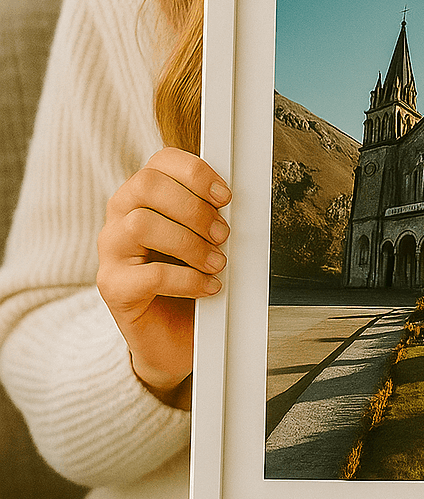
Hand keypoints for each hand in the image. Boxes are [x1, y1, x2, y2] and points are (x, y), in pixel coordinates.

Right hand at [96, 149, 230, 409]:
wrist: (174, 336)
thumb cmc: (189, 279)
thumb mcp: (203, 239)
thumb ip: (211, 215)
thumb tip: (237, 205)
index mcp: (142, 196)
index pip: (160, 162)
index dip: (195, 172)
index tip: (225, 195)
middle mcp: (120, 217)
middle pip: (146, 185)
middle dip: (193, 207)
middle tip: (222, 234)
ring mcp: (111, 252)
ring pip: (141, 224)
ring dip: (190, 243)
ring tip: (216, 263)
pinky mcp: (113, 287)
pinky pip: (148, 275)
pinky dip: (187, 280)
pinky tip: (208, 287)